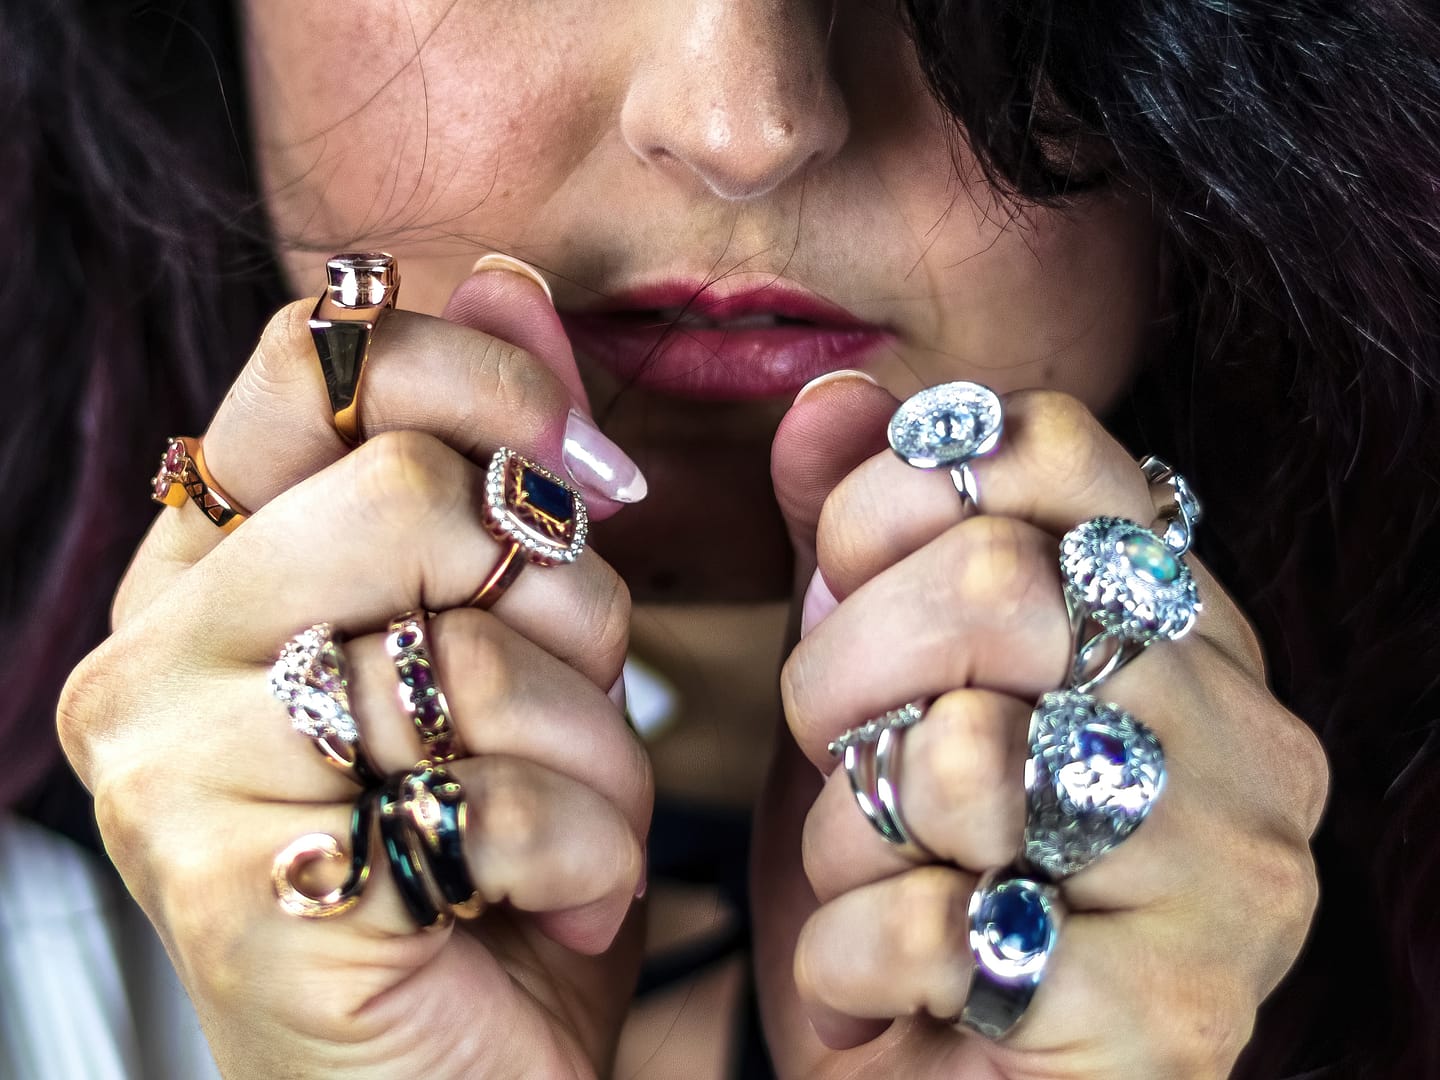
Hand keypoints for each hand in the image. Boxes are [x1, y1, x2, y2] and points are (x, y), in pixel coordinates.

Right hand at [58, 267, 651, 1078]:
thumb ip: (496, 461)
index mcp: (214, 558)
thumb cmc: (480, 849)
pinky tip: (549, 900)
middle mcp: (157, 647)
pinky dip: (583, 853)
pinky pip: (491, 799)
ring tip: (574, 825)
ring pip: (471, 652)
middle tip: (572, 702)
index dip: (483, 379)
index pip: (319, 355)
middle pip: (415, 494)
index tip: (580, 470)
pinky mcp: (238, 893)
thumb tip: (506, 276)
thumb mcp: (508, 634)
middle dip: (566, 604)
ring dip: (595, 752)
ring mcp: (173, 772)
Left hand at [757, 377, 1327, 1077]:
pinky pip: (940, 923)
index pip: (1049, 448)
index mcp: (1183, 623)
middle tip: (837, 753)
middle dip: (841, 673)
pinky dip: (852, 955)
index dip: (891, 501)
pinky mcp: (1182, 1021)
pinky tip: (883, 983)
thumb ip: (856, 537)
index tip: (843, 589)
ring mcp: (1236, 881)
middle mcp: (1250, 734)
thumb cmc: (915, 866)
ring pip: (964, 754)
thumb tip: (827, 399)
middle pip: (999, 585)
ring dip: (850, 829)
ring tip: (879, 879)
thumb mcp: (871, 684)